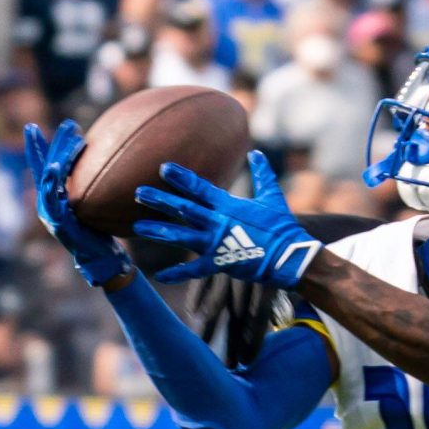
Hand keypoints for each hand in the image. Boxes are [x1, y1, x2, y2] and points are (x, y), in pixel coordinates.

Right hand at [23, 121, 130, 287]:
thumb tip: (99, 163)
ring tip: (57, 137)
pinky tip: (53, 166)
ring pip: (46, 181)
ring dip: (50, 156)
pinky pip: (52, 199)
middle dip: (40, 145)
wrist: (104, 262)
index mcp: (53, 200)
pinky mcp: (59, 224)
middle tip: (42, 124)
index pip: (43, 168)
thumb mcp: (92, 207)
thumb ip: (85, 189)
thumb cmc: (101, 235)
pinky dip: (51, 182)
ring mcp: (51, 215)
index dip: (37, 147)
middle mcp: (47, 205)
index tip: (32, 126)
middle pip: (41, 169)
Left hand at [131, 152, 320, 285]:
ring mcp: (217, 243)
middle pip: (184, 209)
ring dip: (159, 231)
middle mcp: (218, 222)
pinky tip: (159, 275)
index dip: (181, 178)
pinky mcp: (221, 263)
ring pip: (182, 236)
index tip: (163, 168)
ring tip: (138, 227)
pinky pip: (194, 269)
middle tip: (138, 192)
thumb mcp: (273, 197)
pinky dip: (177, 273)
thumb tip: (257, 153)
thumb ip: (262, 174)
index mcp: (229, 205)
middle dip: (160, 200)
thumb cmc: (282, 227)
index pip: (200, 188)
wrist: (290, 257)